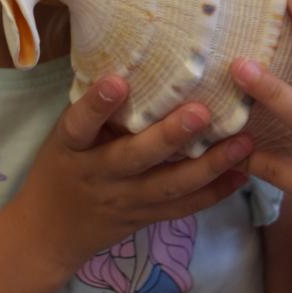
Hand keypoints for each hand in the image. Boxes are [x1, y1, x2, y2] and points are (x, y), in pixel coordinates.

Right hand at [10, 78, 253, 275]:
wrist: (48, 233)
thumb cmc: (60, 167)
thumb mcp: (64, 137)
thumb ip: (94, 110)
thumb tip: (131, 59)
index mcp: (73, 148)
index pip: (80, 124)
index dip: (97, 104)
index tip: (117, 81)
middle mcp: (100, 175)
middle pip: (135, 157)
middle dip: (170, 136)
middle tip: (202, 111)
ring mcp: (126, 200)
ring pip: (170, 185)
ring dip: (210, 165)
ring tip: (243, 142)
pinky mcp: (146, 218)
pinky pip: (184, 207)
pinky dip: (215, 192)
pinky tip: (242, 173)